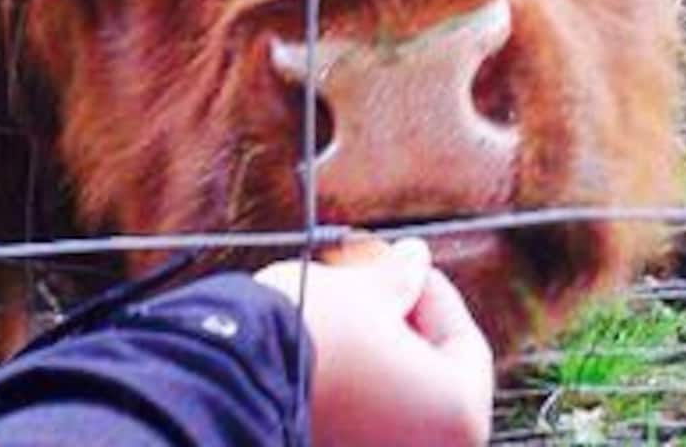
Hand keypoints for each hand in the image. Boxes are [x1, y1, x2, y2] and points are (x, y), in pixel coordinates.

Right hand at [255, 237, 492, 445]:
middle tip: (373, 287)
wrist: (221, 378)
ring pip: (392, 403)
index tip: (404, 264)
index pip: (464, 342)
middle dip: (401, 328)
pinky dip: (351, 395)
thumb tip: (414, 260)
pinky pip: (360, 425)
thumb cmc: (305, 336)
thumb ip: (399, 279)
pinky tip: (323, 357)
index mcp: (462, 417)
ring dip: (374, 360)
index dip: (432, 293)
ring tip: (342, 317)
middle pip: (428, 378)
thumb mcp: (362, 292)